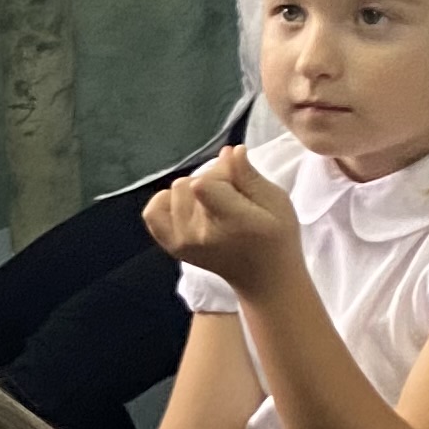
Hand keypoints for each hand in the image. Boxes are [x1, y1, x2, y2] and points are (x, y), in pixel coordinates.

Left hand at [142, 145, 302, 299]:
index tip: (236, 173)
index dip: (220, 170)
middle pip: (188, 183)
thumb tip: (231, 151)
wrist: (264, 277)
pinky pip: (153, 212)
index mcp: (230, 222)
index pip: (204, 183)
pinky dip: (167, 203)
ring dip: (193, 190)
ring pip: (174, 190)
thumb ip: (248, 176)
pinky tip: (188, 206)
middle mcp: (198, 234)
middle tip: (232, 194)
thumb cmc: (276, 236)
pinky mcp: (172, 246)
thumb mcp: (276, 201)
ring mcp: (181, 242)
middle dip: (211, 179)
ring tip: (214, 203)